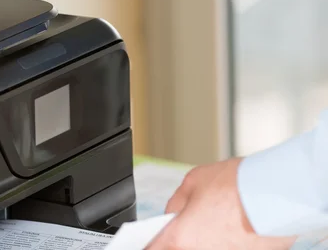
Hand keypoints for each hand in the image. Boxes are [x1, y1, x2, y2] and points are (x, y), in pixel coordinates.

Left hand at [146, 158, 296, 249]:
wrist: (278, 193)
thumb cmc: (236, 185)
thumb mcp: (192, 182)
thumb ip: (176, 203)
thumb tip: (173, 213)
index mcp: (179, 238)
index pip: (153, 249)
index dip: (149, 243)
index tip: (147, 240)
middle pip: (180, 248)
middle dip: (181, 237)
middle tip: (190, 221)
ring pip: (204, 248)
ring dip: (205, 238)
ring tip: (217, 218)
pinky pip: (225, 247)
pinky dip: (226, 239)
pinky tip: (233, 223)